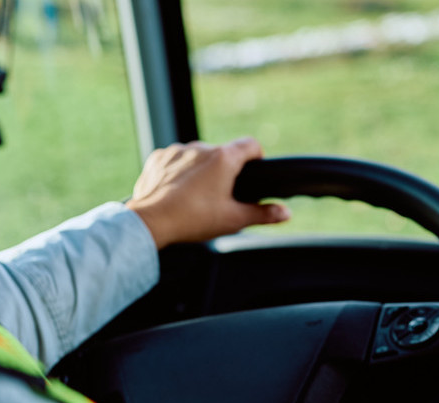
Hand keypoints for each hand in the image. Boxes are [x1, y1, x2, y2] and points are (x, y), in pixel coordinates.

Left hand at [125, 136, 289, 247]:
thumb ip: (263, 214)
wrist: (152, 221)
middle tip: (221, 198)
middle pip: (223, 154)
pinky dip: (179, 174)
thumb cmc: (194, 219)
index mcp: (224, 158)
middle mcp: (201, 147)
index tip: (253, 173)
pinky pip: (175, 161)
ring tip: (196, 199)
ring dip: (201, 172)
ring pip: (198, 157)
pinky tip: (177, 194)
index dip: (257, 158)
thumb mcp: (234, 219)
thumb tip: (285, 213)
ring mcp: (178, 151)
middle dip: (225, 172)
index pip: (251, 144)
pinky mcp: (159, 158)